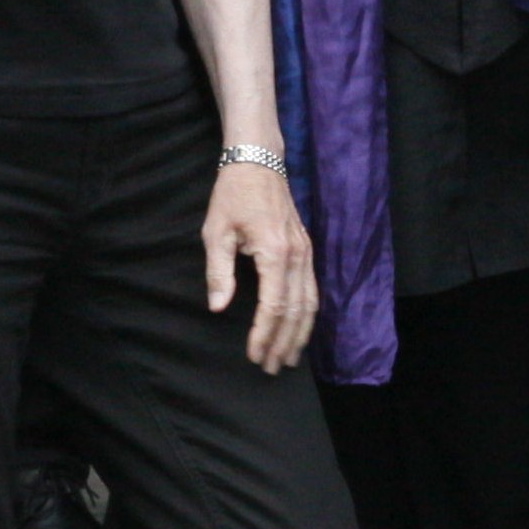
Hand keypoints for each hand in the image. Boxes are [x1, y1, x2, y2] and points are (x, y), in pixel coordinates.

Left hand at [208, 156, 316, 369]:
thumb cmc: (233, 194)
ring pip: (311, 303)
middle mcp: (297, 255)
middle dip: (284, 343)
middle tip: (271, 367)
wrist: (259, 161)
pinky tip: (300, 329)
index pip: (273, 306)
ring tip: (288, 358)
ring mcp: (306, 252)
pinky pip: (313, 289)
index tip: (253, 355)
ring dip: (300, 334)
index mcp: (275, 252)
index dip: (263, 334)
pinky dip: (308, 315)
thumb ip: (219, 271)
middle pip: (296, 311)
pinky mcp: (307, 249)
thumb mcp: (216, 231)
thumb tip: (218, 307)